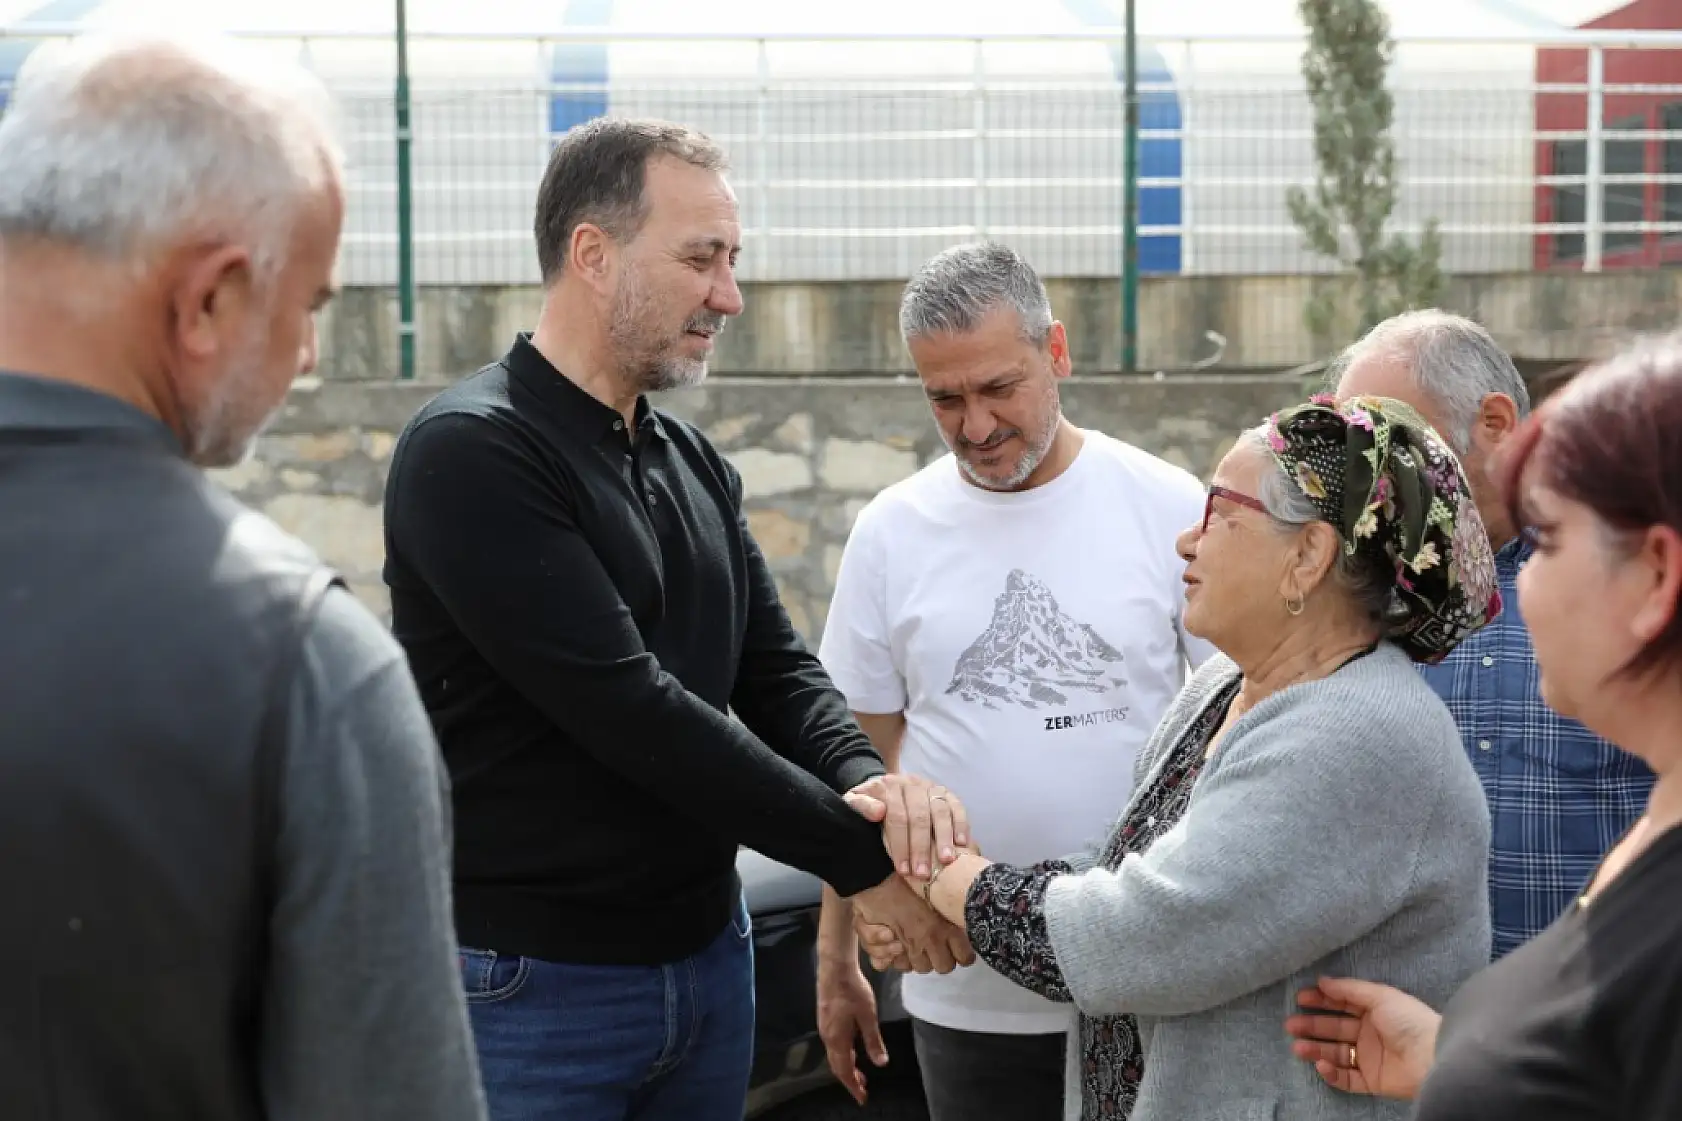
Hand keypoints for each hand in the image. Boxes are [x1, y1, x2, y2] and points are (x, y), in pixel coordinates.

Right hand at [817, 956, 887, 1104]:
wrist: (835, 968)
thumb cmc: (853, 991)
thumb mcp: (868, 1016)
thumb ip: (873, 1040)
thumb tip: (881, 1063)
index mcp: (837, 1040)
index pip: (844, 1071)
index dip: (853, 1086)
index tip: (862, 1098)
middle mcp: (828, 1037)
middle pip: (837, 1066)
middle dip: (850, 1080)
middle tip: (863, 1089)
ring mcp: (825, 1028)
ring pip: (834, 1056)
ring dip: (847, 1067)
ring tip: (860, 1074)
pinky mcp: (825, 1020)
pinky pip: (833, 1046)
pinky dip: (843, 1055)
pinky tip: (852, 1050)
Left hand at [845, 773, 968, 879]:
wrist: (883, 786)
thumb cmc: (869, 804)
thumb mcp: (854, 801)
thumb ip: (860, 806)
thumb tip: (878, 812)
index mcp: (888, 786)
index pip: (896, 817)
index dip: (900, 845)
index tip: (903, 870)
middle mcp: (911, 784)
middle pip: (919, 817)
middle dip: (922, 848)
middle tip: (924, 874)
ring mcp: (930, 787)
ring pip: (940, 811)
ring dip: (944, 837)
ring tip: (946, 861)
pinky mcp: (946, 792)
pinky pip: (957, 806)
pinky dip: (961, 824)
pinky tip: (962, 844)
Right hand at [860, 838, 983, 969]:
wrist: (876, 871)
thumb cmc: (909, 872)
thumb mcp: (941, 878)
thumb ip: (957, 890)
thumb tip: (972, 881)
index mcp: (945, 927)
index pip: (965, 958)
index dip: (964, 953)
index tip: (962, 946)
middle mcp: (928, 941)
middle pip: (944, 967)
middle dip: (942, 958)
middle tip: (937, 943)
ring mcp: (905, 947)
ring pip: (917, 967)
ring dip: (915, 957)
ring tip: (913, 941)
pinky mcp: (880, 948)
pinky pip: (885, 964)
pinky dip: (885, 957)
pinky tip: (888, 942)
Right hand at [1284, 977, 1441, 1100]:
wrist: (1432, 1057)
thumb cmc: (1408, 1021)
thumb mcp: (1380, 996)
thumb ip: (1349, 989)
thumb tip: (1322, 980)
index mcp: (1374, 1011)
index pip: (1342, 1004)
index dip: (1321, 1000)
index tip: (1300, 998)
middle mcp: (1370, 1033)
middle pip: (1335, 1029)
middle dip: (1312, 1025)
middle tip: (1290, 1025)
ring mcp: (1370, 1058)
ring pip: (1336, 1053)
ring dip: (1316, 1049)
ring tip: (1297, 1047)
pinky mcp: (1372, 1081)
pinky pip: (1347, 1078)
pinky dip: (1332, 1073)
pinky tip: (1321, 1064)